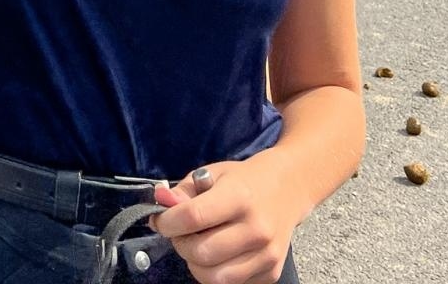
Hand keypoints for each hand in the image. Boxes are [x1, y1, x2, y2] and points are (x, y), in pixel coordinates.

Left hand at [149, 159, 295, 283]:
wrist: (287, 190)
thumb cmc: (243, 181)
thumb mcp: (211, 174)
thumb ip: (184, 192)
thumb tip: (160, 203)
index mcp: (239, 196)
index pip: (192, 217)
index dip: (168, 222)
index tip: (162, 220)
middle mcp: (256, 228)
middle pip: (201, 253)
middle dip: (181, 244)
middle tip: (181, 233)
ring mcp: (266, 254)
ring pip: (214, 277)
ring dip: (196, 264)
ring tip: (198, 245)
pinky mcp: (271, 272)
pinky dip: (216, 272)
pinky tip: (220, 253)